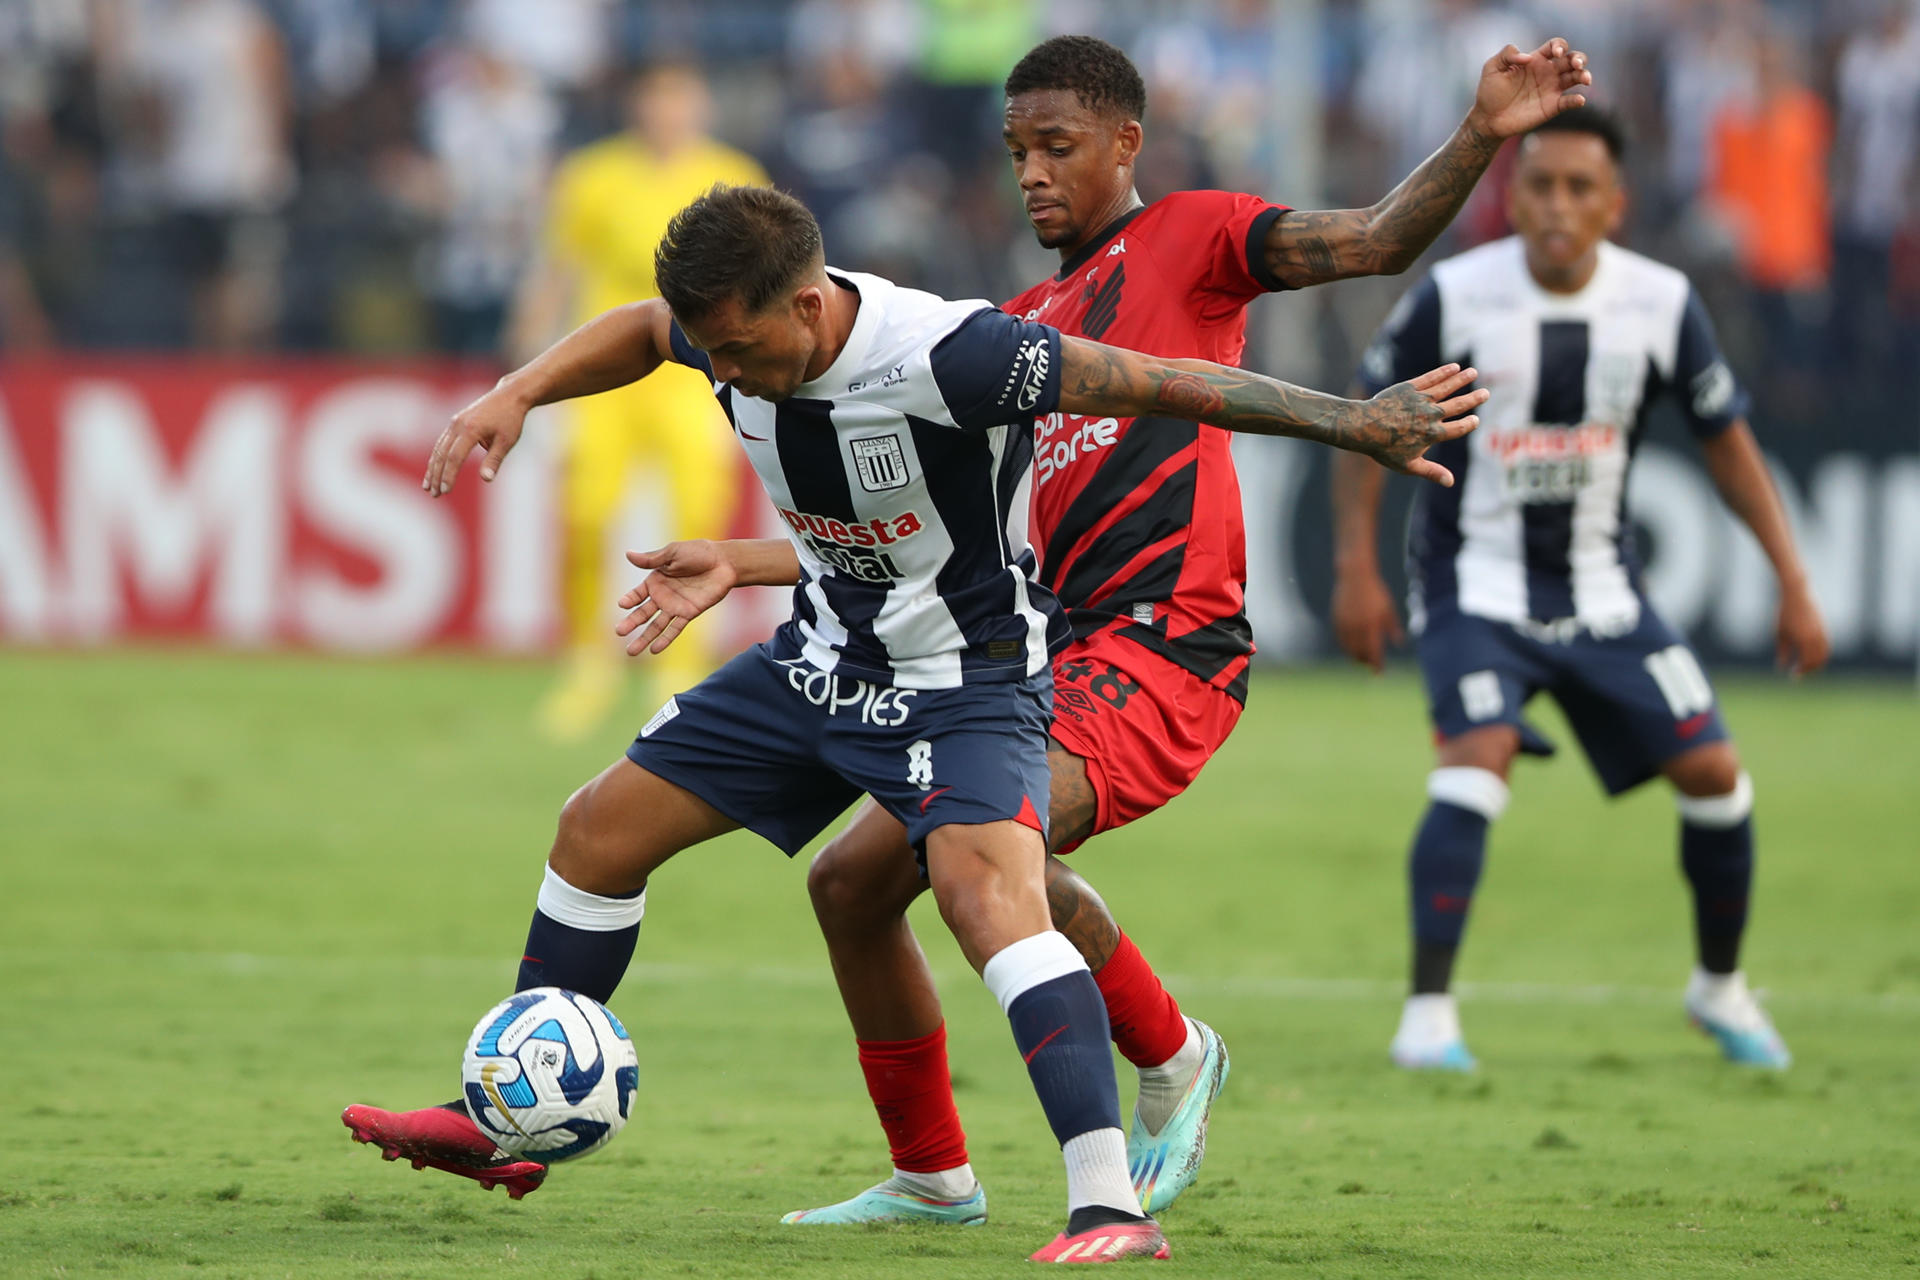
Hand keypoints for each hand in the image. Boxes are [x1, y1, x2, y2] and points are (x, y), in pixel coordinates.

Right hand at [422, 385, 528, 496]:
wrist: (509, 395)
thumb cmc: (511, 419)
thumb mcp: (507, 441)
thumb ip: (494, 460)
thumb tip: (486, 479)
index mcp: (471, 429)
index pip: (455, 457)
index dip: (449, 475)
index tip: (445, 491)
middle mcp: (459, 425)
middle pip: (442, 454)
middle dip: (436, 475)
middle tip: (434, 494)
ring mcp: (455, 422)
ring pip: (439, 448)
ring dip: (433, 468)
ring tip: (428, 487)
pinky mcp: (456, 422)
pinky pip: (442, 442)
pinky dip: (437, 457)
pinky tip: (434, 470)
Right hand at [615, 541, 738, 655]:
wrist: (724, 562)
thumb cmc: (698, 553)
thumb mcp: (673, 553)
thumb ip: (651, 559)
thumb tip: (628, 554)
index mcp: (656, 580)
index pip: (637, 594)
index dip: (629, 599)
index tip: (622, 605)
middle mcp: (663, 596)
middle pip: (643, 613)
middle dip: (631, 623)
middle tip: (619, 632)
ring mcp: (675, 606)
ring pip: (656, 625)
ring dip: (644, 638)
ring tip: (631, 652)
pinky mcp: (689, 613)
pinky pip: (675, 629)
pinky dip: (665, 639)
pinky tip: (654, 650)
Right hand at [1331, 568, 1404, 672]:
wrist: (1355, 576)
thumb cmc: (1376, 592)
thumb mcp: (1389, 608)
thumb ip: (1393, 627)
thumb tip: (1400, 643)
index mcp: (1372, 625)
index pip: (1374, 652)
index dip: (1376, 665)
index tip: (1379, 672)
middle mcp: (1357, 627)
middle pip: (1359, 653)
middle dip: (1365, 661)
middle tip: (1370, 664)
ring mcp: (1345, 624)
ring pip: (1348, 648)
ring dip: (1355, 655)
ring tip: (1361, 658)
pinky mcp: (1336, 620)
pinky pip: (1341, 639)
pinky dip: (1346, 646)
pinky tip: (1352, 646)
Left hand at [1346, 364, 1486, 485]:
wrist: (1363, 427)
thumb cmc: (1384, 448)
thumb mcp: (1408, 465)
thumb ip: (1432, 472)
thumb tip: (1451, 483)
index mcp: (1432, 434)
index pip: (1457, 429)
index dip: (1468, 424)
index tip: (1475, 420)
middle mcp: (1430, 415)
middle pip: (1458, 405)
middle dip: (1473, 399)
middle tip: (1486, 393)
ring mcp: (1421, 400)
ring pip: (1447, 387)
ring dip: (1461, 379)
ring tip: (1473, 373)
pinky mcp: (1410, 388)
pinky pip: (1431, 378)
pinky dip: (1444, 373)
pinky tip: (1454, 367)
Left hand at [1469, 39, 1590, 139]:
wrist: (1488, 119)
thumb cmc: (1489, 91)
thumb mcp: (1492, 67)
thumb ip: (1506, 54)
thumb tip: (1528, 57)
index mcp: (1536, 59)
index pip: (1556, 46)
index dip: (1560, 46)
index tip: (1554, 54)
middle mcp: (1547, 72)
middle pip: (1572, 59)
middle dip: (1579, 58)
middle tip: (1576, 65)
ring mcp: (1551, 89)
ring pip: (1576, 77)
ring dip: (1584, 75)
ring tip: (1585, 79)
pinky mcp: (1552, 107)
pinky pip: (1570, 101)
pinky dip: (1577, 100)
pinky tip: (1578, 100)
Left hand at [1775, 581, 1829, 676]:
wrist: (1797, 593)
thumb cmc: (1784, 613)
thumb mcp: (1780, 633)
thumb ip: (1782, 651)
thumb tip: (1781, 667)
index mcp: (1804, 640)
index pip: (1806, 663)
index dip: (1800, 672)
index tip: (1792, 676)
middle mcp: (1816, 637)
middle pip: (1817, 661)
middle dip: (1808, 669)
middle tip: (1798, 673)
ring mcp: (1823, 632)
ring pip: (1824, 654)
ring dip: (1816, 663)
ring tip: (1805, 667)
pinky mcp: (1824, 628)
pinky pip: (1826, 646)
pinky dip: (1821, 654)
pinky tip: (1810, 655)